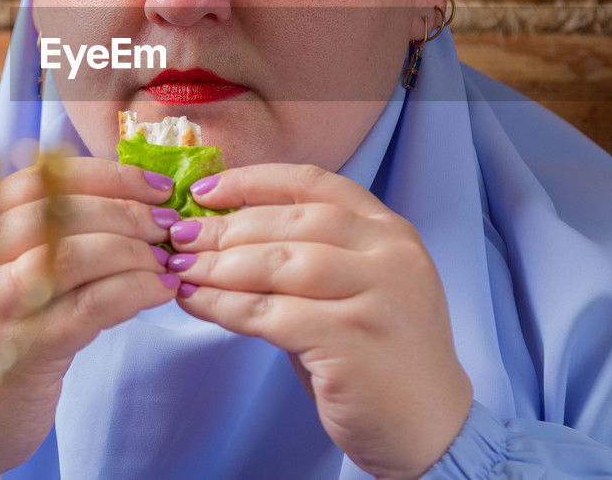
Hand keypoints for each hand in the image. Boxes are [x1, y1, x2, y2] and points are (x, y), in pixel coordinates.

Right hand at [0, 158, 180, 479]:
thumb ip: (39, 236)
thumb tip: (124, 199)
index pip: (40, 179)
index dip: (105, 175)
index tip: (152, 184)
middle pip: (61, 210)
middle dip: (128, 209)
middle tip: (168, 222)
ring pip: (76, 253)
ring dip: (134, 250)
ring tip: (165, 260)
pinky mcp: (25, 352)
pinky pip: (92, 305)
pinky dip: (135, 290)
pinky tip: (159, 291)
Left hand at [166, 164, 471, 479]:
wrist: (430, 429)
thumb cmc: (380, 357)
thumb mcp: (356, 289)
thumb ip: (307, 257)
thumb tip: (222, 235)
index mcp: (390, 231)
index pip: (313, 185)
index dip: (252, 181)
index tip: (205, 190)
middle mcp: (389, 254)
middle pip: (291, 221)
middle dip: (225, 227)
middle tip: (181, 237)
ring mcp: (376, 296)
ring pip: (278, 264)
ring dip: (219, 266)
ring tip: (181, 270)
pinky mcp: (352, 341)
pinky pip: (270, 314)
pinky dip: (224, 306)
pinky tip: (196, 303)